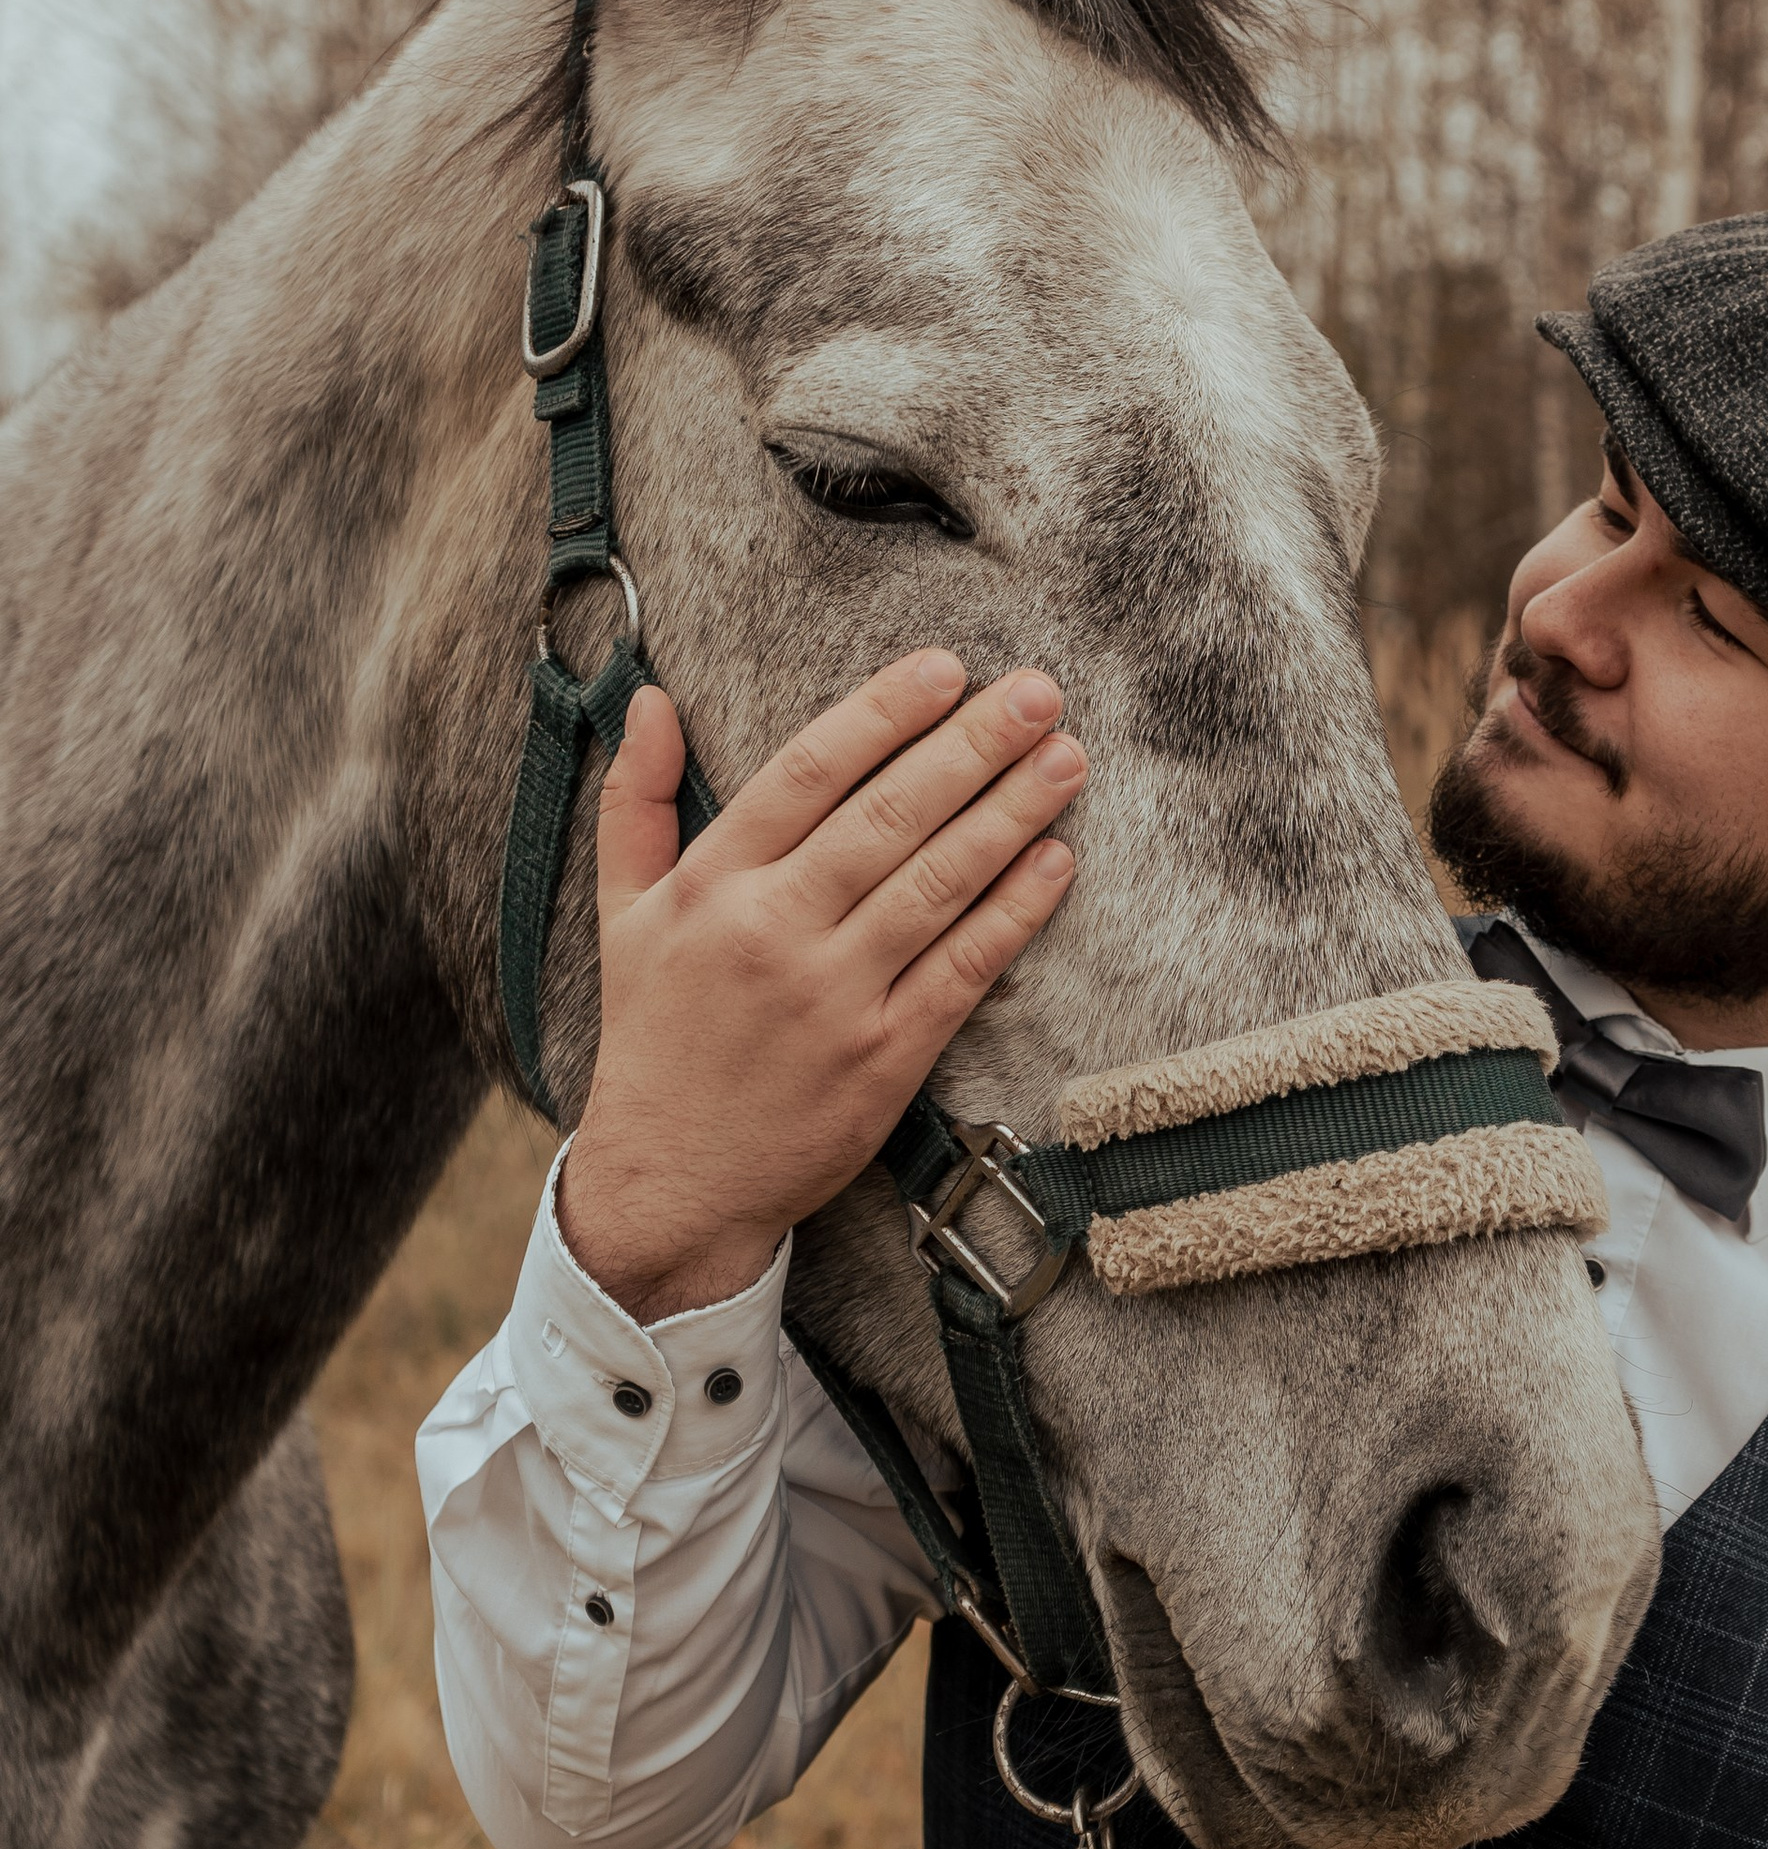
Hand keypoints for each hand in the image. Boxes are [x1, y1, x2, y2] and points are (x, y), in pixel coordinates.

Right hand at [556, 651, 1084, 1320]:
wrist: (674, 1182)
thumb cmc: (657, 1033)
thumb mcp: (623, 912)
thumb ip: (635, 800)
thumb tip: (647, 700)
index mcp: (714, 885)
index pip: (809, 772)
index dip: (882, 713)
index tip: (944, 666)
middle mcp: (774, 932)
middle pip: (888, 817)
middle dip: (971, 746)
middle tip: (1036, 692)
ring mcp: (835, 997)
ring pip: (936, 884)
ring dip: (1010, 814)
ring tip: (1064, 758)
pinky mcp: (887, 1057)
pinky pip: (964, 966)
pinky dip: (1014, 910)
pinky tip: (1057, 860)